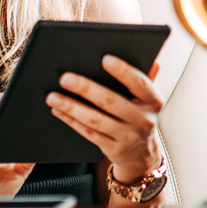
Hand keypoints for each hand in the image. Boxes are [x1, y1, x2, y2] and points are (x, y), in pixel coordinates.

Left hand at [46, 57, 163, 182]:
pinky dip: (71, 120)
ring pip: (95, 120)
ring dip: (71, 107)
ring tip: (52, 96)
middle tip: (65, 78)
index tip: (104, 58)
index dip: (124, 71)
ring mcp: (128, 137)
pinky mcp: (113, 149)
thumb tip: (148, 55)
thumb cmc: (139, 114)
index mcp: (154, 100)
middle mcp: (143, 120)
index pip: (140, 83)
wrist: (142, 153)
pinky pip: (88, 133)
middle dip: (86, 89)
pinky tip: (57, 110)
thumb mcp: (147, 97)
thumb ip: (145, 75)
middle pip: (111, 102)